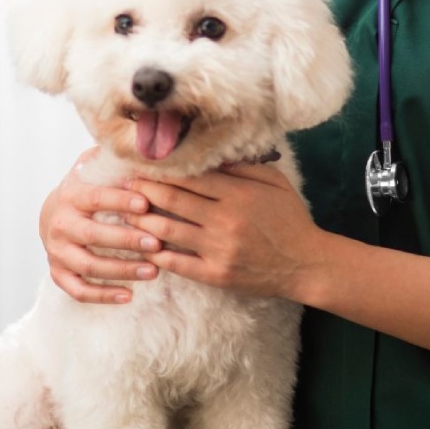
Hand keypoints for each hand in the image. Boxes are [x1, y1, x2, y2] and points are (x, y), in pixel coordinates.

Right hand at [40, 149, 161, 303]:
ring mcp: (57, 251)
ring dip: (122, 270)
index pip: (96, 198)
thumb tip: (146, 148)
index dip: (120, 201)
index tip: (147, 204)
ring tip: (155, 271)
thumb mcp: (94, 169)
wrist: (52, 214)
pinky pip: (79, 290)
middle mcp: (60, 224)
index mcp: (71, 195)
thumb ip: (114, 161)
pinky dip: (103, 295)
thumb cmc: (87, 190)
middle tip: (157, 243)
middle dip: (126, 240)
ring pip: (88, 266)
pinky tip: (129, 295)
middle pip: (93, 235)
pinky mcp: (58, 273)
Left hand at [125, 163, 325, 298]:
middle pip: (172, 200)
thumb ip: (242, 168)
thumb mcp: (274, 183)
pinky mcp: (216, 275)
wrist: (307, 265)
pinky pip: (177, 263)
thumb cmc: (290, 220)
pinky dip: (156, 253)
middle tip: (122, 184)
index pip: (189, 177)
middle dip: (143, 190)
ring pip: (168, 230)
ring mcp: (219, 249)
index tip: (141, 165)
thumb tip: (210, 154)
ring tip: (123, 212)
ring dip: (142, 220)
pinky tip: (141, 245)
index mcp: (238, 193)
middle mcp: (226, 219)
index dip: (161, 171)